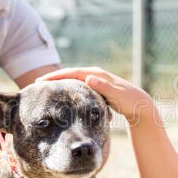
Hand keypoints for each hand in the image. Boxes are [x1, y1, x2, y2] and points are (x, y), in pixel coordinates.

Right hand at [37, 67, 152, 123]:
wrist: (140, 104)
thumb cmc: (130, 101)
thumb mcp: (117, 95)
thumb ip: (103, 86)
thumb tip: (88, 78)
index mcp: (97, 74)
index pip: (72, 72)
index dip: (56, 76)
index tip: (41, 81)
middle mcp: (94, 75)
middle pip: (69, 74)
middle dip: (53, 78)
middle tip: (36, 84)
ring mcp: (95, 81)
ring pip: (72, 81)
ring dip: (59, 84)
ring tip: (44, 89)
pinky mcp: (96, 88)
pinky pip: (77, 87)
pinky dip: (67, 89)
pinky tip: (60, 96)